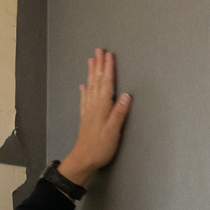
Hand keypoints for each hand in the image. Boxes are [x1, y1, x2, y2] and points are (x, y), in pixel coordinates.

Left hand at [59, 48, 129, 184]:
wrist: (83, 159)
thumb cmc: (100, 146)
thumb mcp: (114, 130)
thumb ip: (119, 112)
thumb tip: (126, 95)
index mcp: (102, 106)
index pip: (106, 83)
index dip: (108, 68)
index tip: (109, 54)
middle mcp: (94, 105)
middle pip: (97, 81)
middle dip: (99, 65)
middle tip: (99, 50)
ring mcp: (88, 110)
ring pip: (90, 87)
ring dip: (91, 73)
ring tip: (91, 61)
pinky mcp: (85, 117)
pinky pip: (84, 99)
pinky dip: (84, 90)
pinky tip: (83, 86)